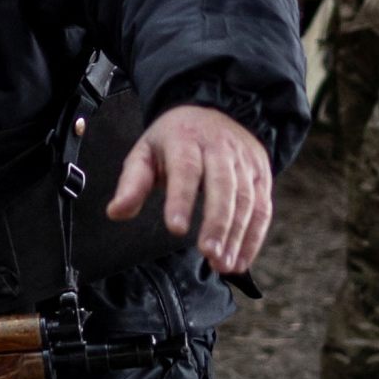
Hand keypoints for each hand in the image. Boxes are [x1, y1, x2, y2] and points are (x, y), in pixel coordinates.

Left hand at [104, 103, 274, 274]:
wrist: (212, 114)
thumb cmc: (173, 141)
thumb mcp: (145, 153)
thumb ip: (132, 183)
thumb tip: (116, 212)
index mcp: (186, 140)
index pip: (186, 169)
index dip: (182, 199)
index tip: (176, 228)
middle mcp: (220, 148)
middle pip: (223, 186)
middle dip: (217, 222)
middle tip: (208, 253)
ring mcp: (244, 161)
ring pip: (246, 199)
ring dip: (237, 235)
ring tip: (222, 264)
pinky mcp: (262, 174)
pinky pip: (263, 208)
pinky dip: (254, 237)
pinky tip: (240, 260)